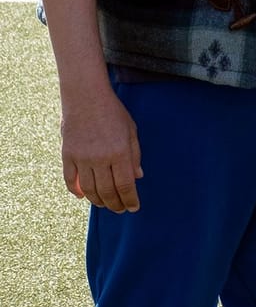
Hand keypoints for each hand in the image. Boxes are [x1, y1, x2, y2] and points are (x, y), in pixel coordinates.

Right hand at [60, 84, 141, 211]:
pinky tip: (83, 196)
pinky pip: (70, 180)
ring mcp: (82, 158)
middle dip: (115, 204)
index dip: (130, 200)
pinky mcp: (67, 155)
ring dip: (97, 200)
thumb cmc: (113, 113)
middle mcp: (100, 158)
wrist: (86, 97)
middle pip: (107, 191)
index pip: (125, 185)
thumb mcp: (131, 131)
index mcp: (120, 152)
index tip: (133, 208)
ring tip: (104, 204)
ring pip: (89, 189)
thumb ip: (135, 155)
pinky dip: (76, 191)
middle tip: (120, 209)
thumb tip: (137, 177)